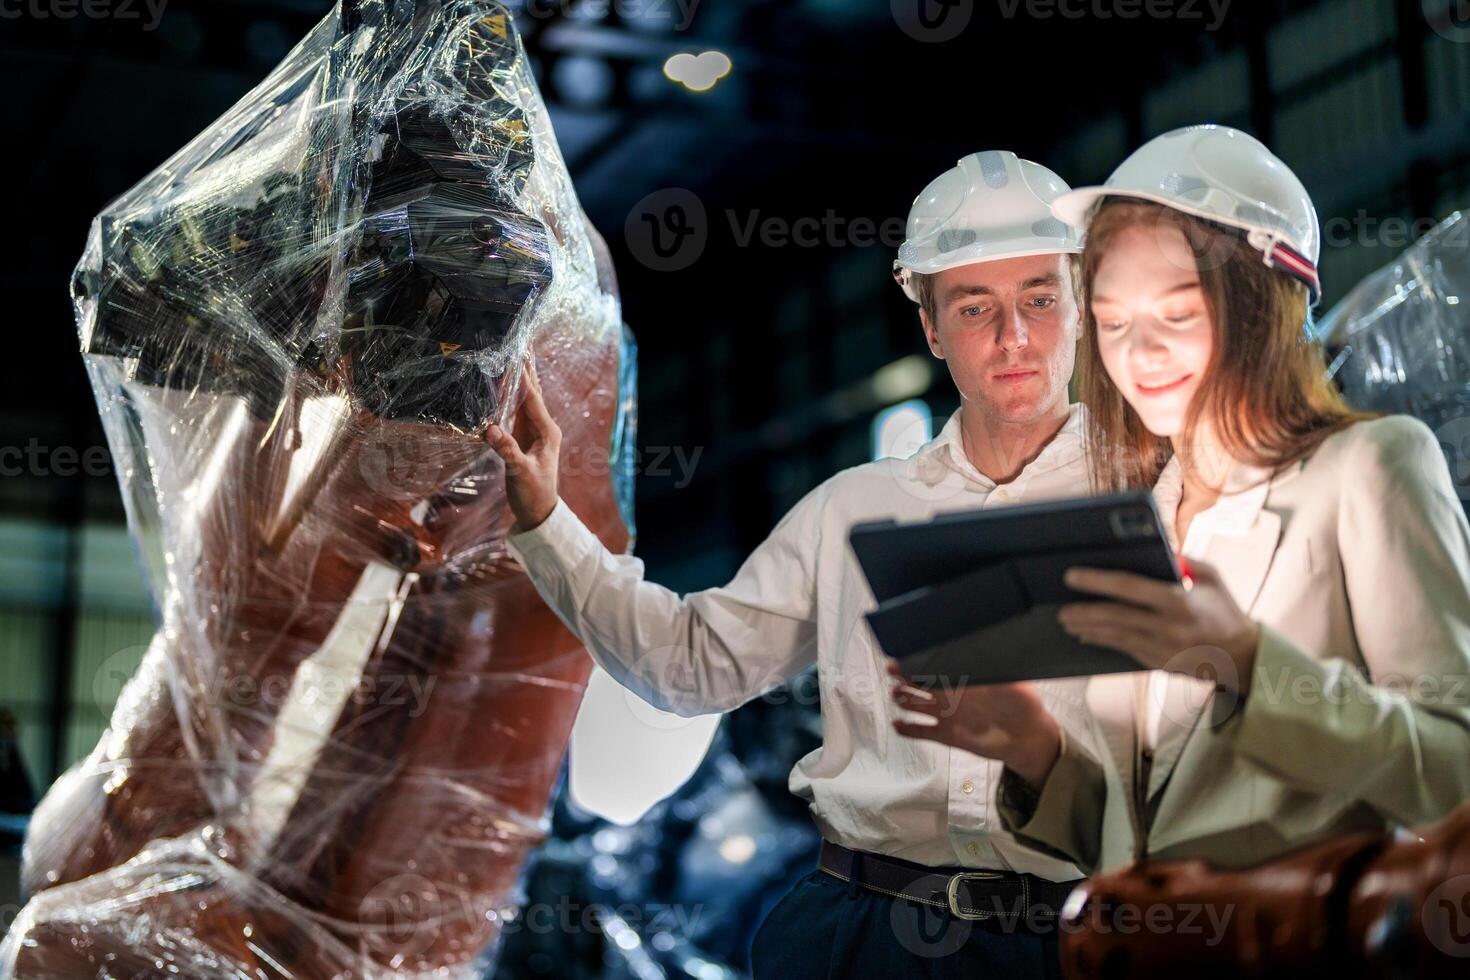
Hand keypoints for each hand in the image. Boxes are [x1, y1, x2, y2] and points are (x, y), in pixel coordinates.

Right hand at [482, 357, 560, 532]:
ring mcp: (534, 431)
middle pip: (533, 391)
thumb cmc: (533, 494)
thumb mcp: (520, 473)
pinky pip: (518, 409)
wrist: (539, 513)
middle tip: (520, 340)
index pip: (533, 397)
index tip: (516, 352)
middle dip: (526, 366)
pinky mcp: (525, 437)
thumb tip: (489, 429)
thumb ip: (507, 451)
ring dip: (520, 375)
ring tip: (515, 352)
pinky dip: (512, 393)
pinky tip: (507, 382)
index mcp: (546, 431)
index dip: (523, 374)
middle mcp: (543, 427)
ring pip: (526, 397)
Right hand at [885, 659, 1060, 790]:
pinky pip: (921, 731)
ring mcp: (945, 714)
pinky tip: (897, 724)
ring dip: (902, 698)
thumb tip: (990, 655)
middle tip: (894, 668)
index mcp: (963, 678)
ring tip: (896, 695)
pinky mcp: (946, 735)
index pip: (936, 665)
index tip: (909, 653)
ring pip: (914, 704)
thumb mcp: (1014, 684)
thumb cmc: (1023, 706)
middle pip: (918, 681)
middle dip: (904, 674)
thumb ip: (999, 672)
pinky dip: (907, 729)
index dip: (921, 659)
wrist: (1027, 737)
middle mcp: (950, 694)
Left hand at [1057, 559, 1261, 694]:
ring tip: (1066, 620)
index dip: (1097, 580)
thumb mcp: (1212, 578)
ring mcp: (1162, 648)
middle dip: (1082, 610)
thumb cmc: (1225, 611)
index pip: (1129, 587)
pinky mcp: (1159, 663)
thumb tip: (1155, 550)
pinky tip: (1086, 635)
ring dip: (1086, 628)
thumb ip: (1185, 561)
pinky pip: (1123, 650)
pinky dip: (1102, 641)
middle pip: (1114, 616)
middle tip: (1060, 606)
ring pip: (1114, 637)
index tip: (1071, 575)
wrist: (1243, 656)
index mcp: (1179, 601)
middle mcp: (1168, 627)